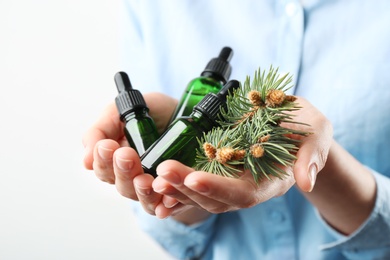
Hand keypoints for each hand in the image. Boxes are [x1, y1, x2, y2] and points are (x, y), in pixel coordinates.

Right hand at [82, 92, 177, 214]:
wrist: (188, 110)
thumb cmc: (153, 111)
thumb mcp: (122, 111)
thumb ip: (100, 130)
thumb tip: (86, 161)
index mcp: (117, 160)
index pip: (103, 169)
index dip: (102, 160)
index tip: (107, 145)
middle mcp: (134, 176)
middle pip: (122, 185)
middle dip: (122, 171)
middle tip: (126, 155)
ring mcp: (156, 185)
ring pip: (143, 198)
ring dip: (141, 190)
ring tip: (144, 179)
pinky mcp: (177, 190)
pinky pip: (169, 205)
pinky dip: (166, 205)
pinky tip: (167, 201)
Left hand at [151, 97, 333, 221]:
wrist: (291, 125)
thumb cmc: (304, 126)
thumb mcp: (316, 131)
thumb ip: (313, 154)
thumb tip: (306, 182)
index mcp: (270, 181)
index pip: (242, 193)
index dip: (219, 188)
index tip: (194, 178)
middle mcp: (247, 187)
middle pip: (215, 198)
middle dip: (188, 187)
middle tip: (163, 172)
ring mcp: (230, 181)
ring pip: (201, 195)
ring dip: (177, 187)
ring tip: (155, 175)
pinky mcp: (218, 171)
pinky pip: (195, 184)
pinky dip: (176, 185)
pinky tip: (156, 179)